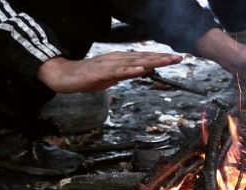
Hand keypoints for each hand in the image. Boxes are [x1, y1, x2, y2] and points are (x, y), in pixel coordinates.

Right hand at [37, 52, 182, 92]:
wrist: (65, 76)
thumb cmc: (87, 77)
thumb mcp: (111, 77)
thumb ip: (126, 73)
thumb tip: (140, 71)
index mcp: (120, 60)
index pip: (144, 57)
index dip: (160, 57)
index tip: (175, 57)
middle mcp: (118, 59)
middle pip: (143, 57)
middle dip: (162, 57)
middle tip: (179, 57)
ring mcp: (110, 64)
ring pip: (135, 62)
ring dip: (152, 61)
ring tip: (167, 60)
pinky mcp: (102, 72)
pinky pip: (119, 71)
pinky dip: (131, 70)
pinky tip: (142, 69)